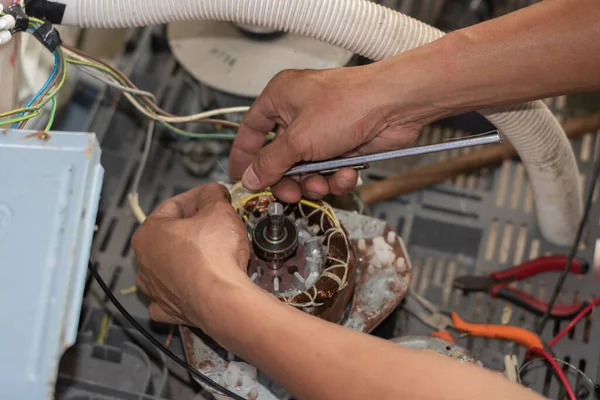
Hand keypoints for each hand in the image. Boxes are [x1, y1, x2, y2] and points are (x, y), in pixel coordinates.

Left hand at [131, 183, 250, 331]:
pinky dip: (182, 289)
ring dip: (184, 257)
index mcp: (149, 233)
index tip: (214, 196)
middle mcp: (144, 262)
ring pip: (167, 266)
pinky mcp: (168, 310)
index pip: (173, 205)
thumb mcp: (219, 210)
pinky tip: (194, 285)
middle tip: (216, 222)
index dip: (197, 197)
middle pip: (169, 236)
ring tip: (210, 252)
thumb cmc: (216, 251)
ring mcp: (154, 289)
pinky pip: (171, 296)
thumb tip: (212, 192)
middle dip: (193, 227)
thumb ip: (213, 195)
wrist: (224, 300)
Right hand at [228, 64, 430, 202]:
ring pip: (305, 168)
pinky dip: (335, 176)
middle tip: (290, 192)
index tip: (238, 177)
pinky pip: (328, 169)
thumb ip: (270, 163)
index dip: (244, 154)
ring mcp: (322, 129)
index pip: (251, 128)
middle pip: (279, 157)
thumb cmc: (348, 105)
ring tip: (322, 182)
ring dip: (313, 181)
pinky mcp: (342, 144)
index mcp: (280, 97)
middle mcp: (299, 112)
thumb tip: (250, 178)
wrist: (394, 106)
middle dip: (286, 178)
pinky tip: (345, 174)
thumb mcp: (299, 140)